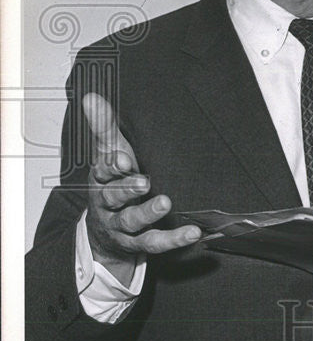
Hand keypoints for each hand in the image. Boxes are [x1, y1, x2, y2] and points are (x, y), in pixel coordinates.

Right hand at [83, 93, 200, 282]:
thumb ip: (105, 127)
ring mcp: (122, 225)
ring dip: (148, 213)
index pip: (102, 171)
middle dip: (127, 189)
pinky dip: (173, 239)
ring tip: (166, 203)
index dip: (112, 166)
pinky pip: (154, 243)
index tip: (123, 159)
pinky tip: (192, 233)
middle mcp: (109, 203)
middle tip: (144, 182)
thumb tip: (91, 97)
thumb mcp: (110, 152)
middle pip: (113, 197)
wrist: (105, 229)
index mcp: (102, 178)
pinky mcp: (138, 242)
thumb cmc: (114, 181)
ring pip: (132, 221)